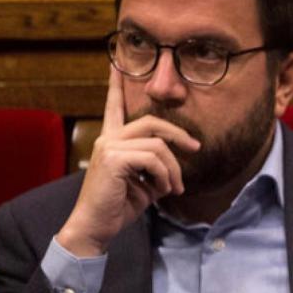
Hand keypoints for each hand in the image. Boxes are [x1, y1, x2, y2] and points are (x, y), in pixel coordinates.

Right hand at [56, 67, 198, 256]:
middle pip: (152, 122)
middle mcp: (108, 139)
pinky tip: (163, 191)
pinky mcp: (114, 159)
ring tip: (174, 188)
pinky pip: (153, 159)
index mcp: (112, 140)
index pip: (114, 107)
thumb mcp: (144, 182)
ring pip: (158, 145)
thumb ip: (157, 166)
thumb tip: (177, 164)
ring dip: (174, 169)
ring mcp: (109, 147)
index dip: (116, 86)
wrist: (95, 228)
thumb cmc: (119, 206)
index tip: (116, 65)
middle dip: (179, 135)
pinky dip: (165, 176)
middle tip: (197, 148)